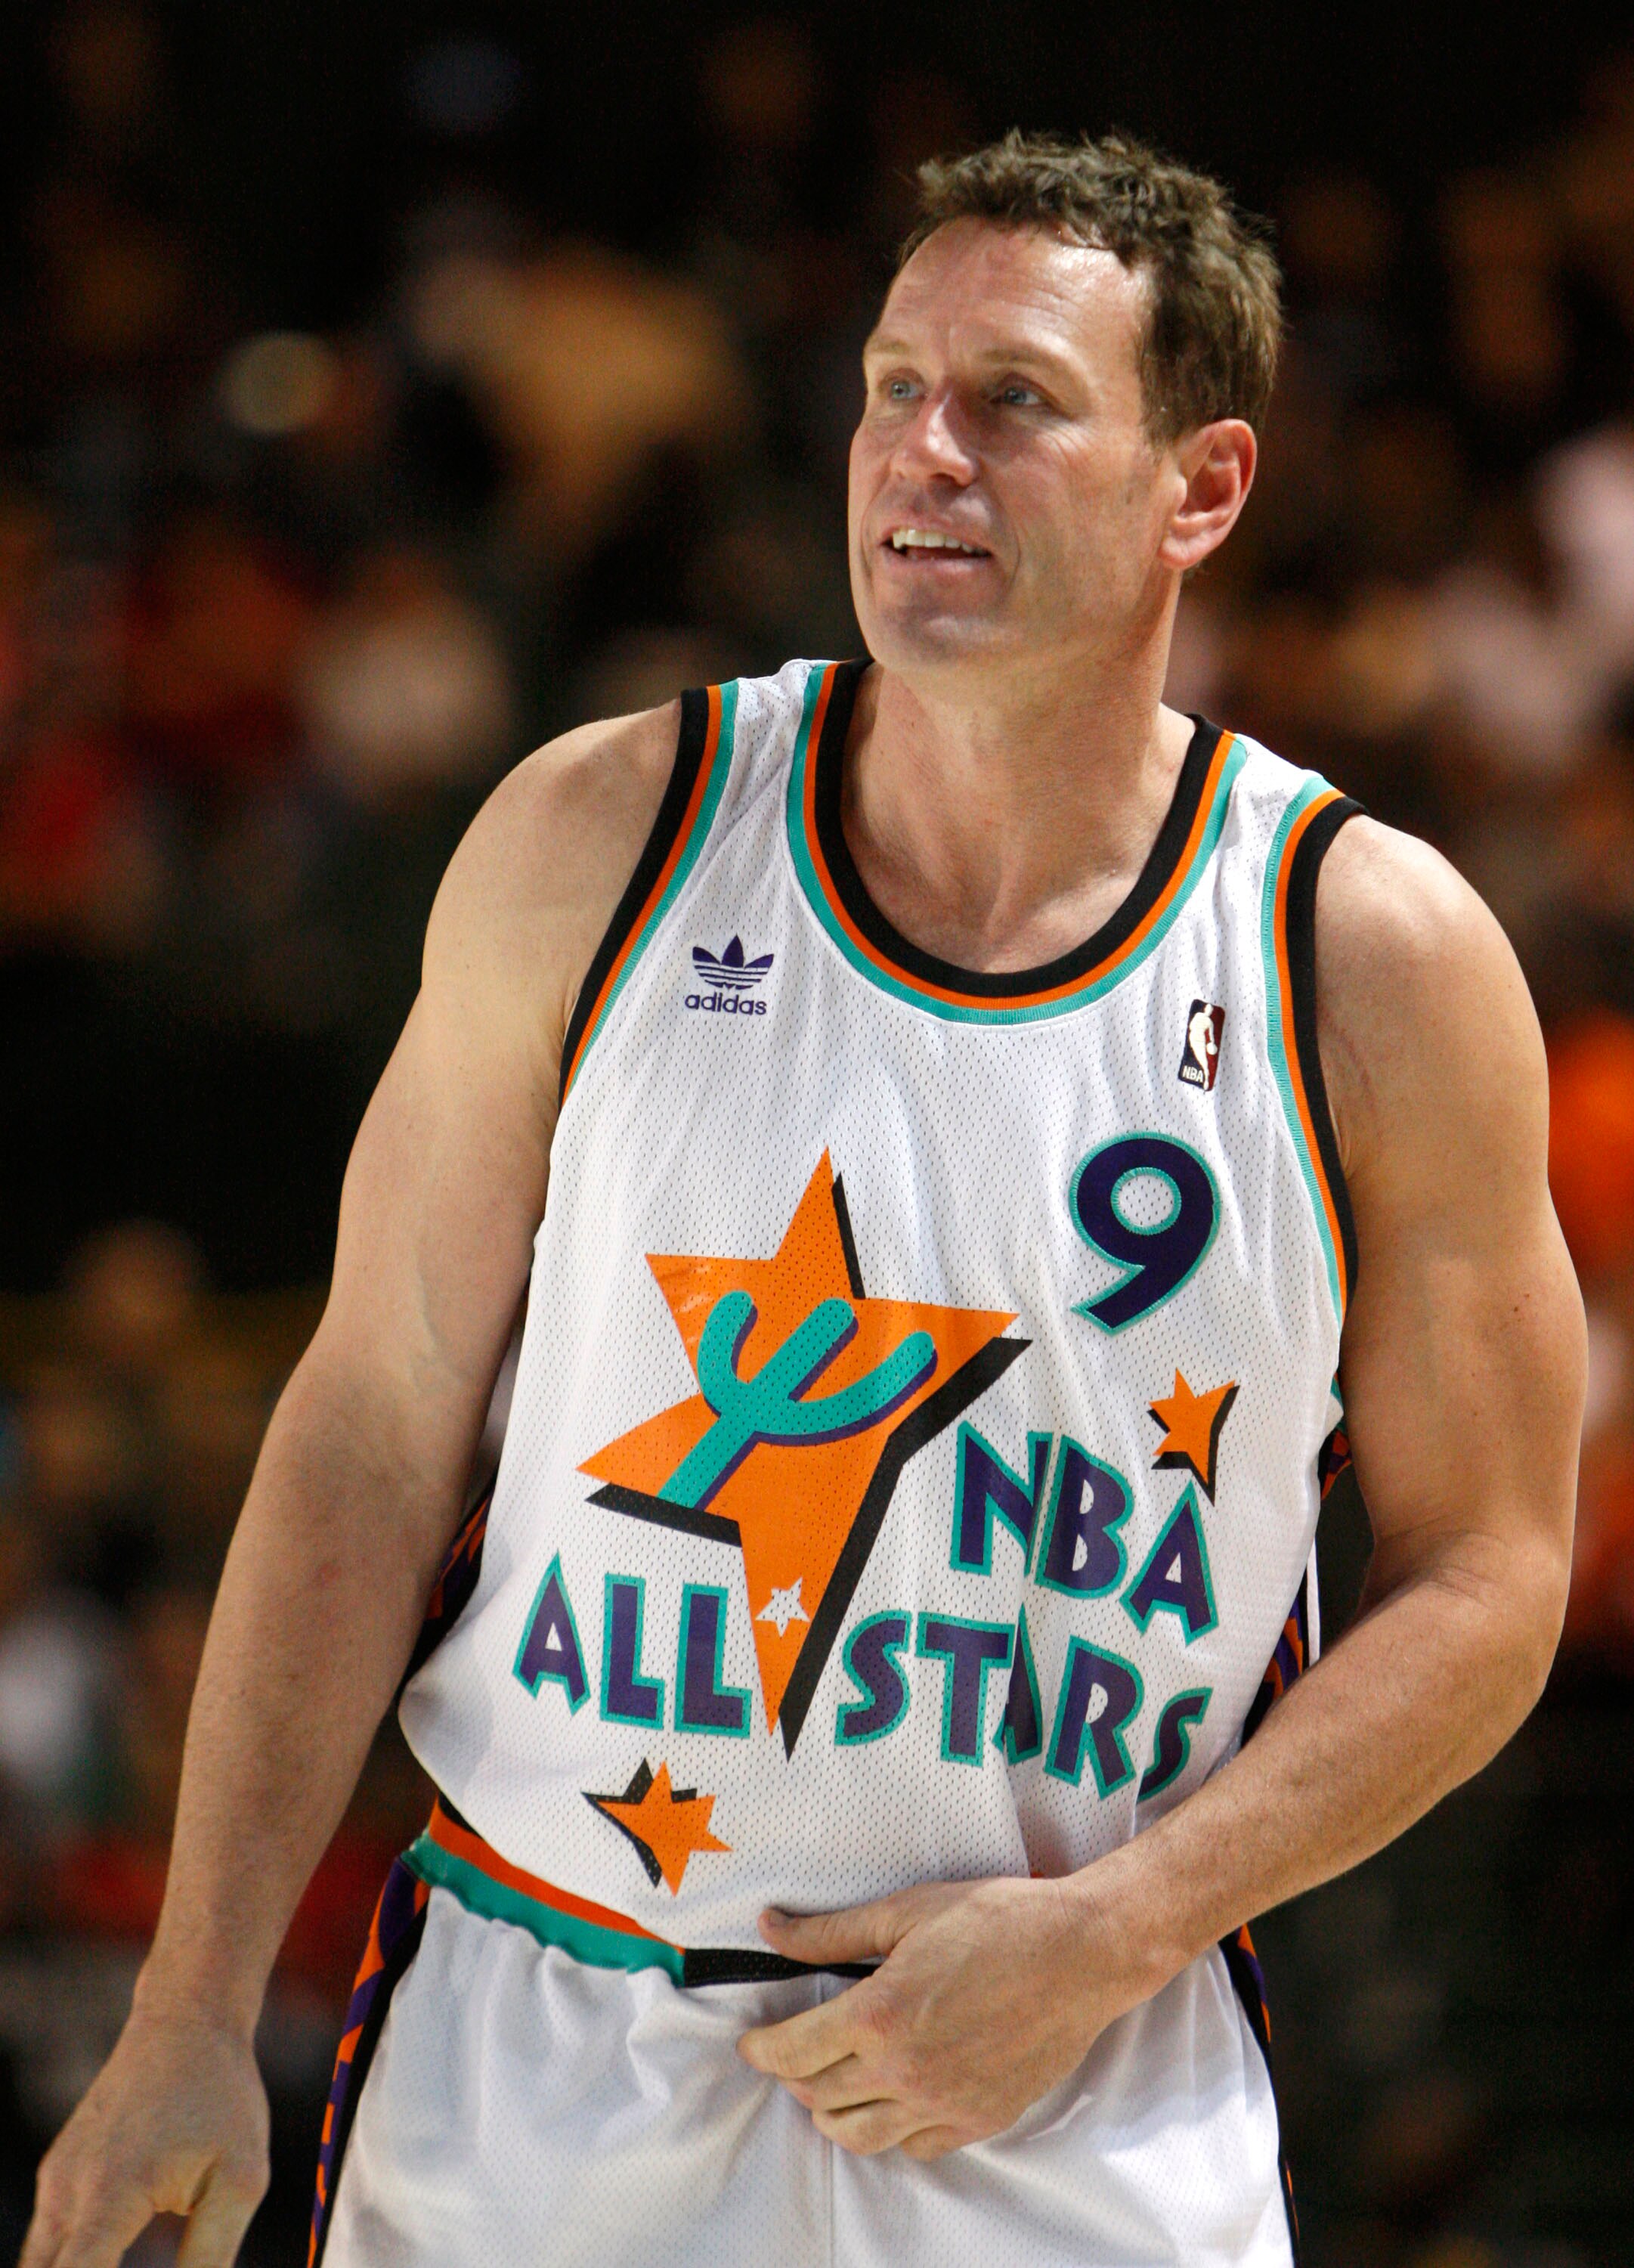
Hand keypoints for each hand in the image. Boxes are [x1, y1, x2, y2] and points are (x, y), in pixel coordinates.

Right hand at [23, 2004, 268, 2267]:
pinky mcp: (59, 2175)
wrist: (187, 2019)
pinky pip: (48, 2244)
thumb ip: (210, 2257)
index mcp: (108, 2197)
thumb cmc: (222, 2095)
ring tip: (126, 2261)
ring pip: (39, 2267)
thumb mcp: (240, 2179)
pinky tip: (106, 2264)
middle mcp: (66, 2193)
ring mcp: (56, 2182)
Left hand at [737, 1866, 1165, 2159]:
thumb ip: (830, 1932)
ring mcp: (943, 2103)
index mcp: (879, 2015)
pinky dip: (890, 2128)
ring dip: (832, 2112)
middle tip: (792, 2052)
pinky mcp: (978, 2120)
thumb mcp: (905, 1911)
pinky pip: (914, 2146)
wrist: (1081, 1952)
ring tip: (831, 2082)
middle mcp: (904, 2071)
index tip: (752, 2043)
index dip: (761, 2049)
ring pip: (859, 2136)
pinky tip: (892, 2096)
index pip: (792, 2052)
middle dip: (793, 2076)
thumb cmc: (998, 1920)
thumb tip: (771, 1928)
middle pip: (818, 2096)